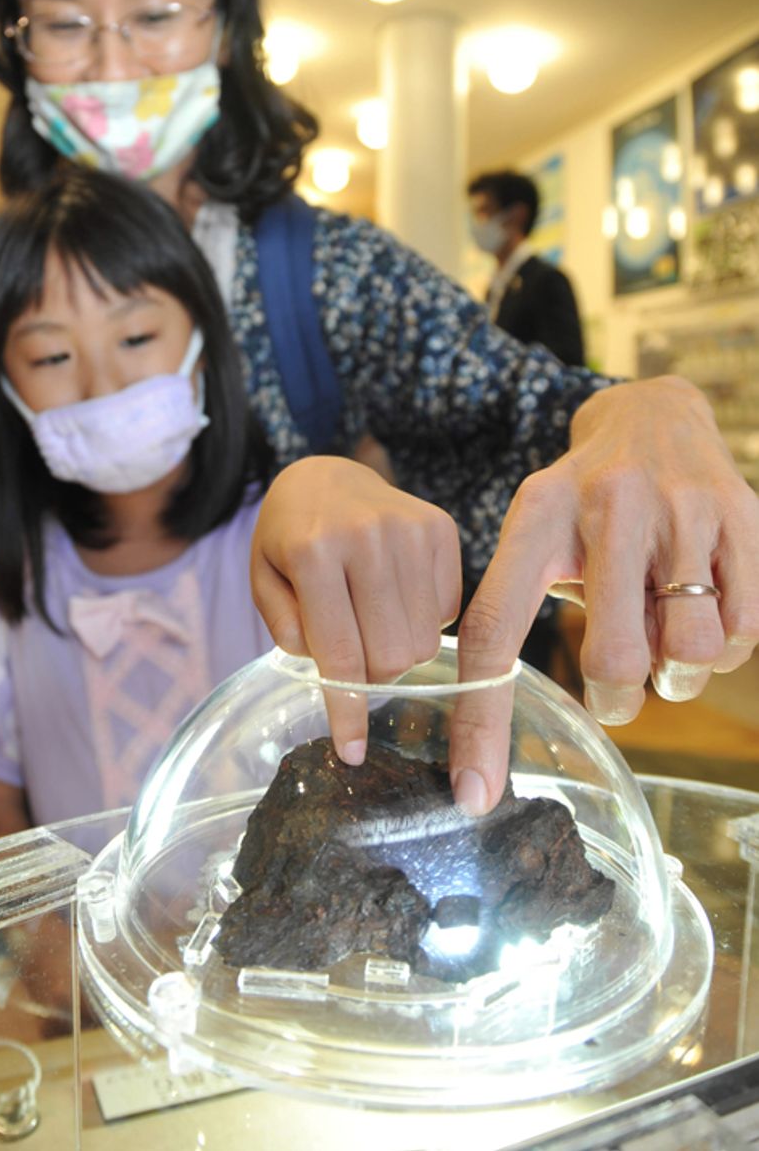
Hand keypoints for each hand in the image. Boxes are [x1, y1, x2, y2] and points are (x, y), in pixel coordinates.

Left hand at [252, 457, 461, 762]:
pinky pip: (448, 612)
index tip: (353, 753)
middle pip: (393, 656)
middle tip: (355, 662)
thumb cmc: (288, 539)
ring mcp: (411, 529)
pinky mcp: (441, 528)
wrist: (326, 476)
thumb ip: (289, 630)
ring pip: (425, 641)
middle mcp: (368, 536)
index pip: (340, 654)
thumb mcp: (265, 582)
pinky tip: (395, 598)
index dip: (347, 712)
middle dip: (373, 677)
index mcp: (314, 551)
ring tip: (372, 624)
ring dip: (398, 652)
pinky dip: (423, 623)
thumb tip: (334, 676)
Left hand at [450, 376, 758, 814]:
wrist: (654, 413)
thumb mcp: (534, 535)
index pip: (494, 633)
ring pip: (687, 652)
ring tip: (663, 634)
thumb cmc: (584, 501)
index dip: (483, 722)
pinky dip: (722, 646)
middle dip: (618, 698)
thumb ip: (517, 612)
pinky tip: (702, 607)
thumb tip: (497, 734)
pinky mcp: (744, 517)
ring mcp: (682, 509)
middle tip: (618, 688)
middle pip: (612, 660)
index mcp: (536, 516)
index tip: (475, 796)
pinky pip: (741, 631)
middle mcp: (607, 506)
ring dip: (676, 672)